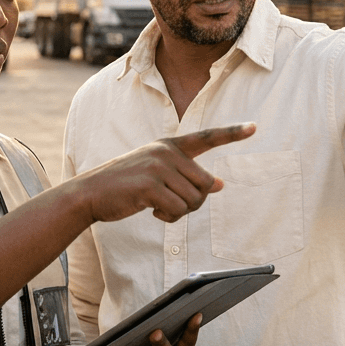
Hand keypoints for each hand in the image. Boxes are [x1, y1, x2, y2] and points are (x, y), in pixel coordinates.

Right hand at [77, 124, 255, 222]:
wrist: (90, 193)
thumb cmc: (124, 186)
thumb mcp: (156, 175)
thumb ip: (186, 176)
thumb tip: (220, 185)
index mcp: (169, 145)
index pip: (206, 138)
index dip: (232, 133)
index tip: (254, 127)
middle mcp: (166, 152)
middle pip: (206, 184)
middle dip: (194, 202)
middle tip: (172, 205)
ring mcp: (158, 167)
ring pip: (194, 201)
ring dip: (179, 212)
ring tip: (157, 207)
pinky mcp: (150, 186)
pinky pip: (178, 210)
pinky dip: (168, 217)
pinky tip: (152, 212)